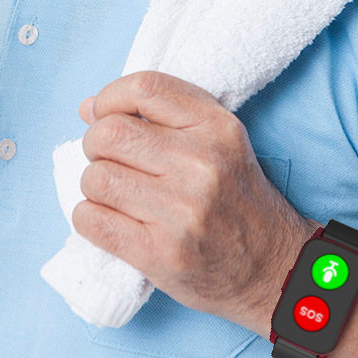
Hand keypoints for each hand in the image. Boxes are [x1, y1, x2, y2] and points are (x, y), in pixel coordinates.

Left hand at [72, 70, 310, 331]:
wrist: (271, 269)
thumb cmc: (235, 198)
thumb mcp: (218, 140)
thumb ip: (161, 114)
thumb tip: (86, 108)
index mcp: (217, 128)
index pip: (144, 88)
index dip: (110, 97)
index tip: (105, 114)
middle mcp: (201, 165)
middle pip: (109, 133)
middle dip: (95, 144)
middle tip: (109, 159)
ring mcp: (180, 212)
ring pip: (96, 177)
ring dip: (94, 185)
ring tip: (115, 194)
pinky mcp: (159, 254)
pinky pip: (91, 220)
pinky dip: (88, 217)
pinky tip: (111, 220)